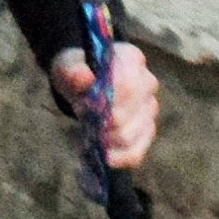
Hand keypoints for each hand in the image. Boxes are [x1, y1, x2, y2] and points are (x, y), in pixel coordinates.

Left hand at [50, 39, 163, 174]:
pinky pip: (138, 151)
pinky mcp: (145, 132)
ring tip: (92, 135)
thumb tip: (84, 78)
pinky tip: (106, 158)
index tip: (85, 104)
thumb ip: (74, 71)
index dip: (108, 99)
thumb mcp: (68, 67)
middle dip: (106, 121)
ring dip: (110, 139)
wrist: (84, 84)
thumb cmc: (78, 72)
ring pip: (136, 132)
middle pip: (132, 111)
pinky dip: (121, 157)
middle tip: (86, 120)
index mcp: (132, 60)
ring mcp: (150, 109)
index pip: (128, 84)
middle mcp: (148, 83)